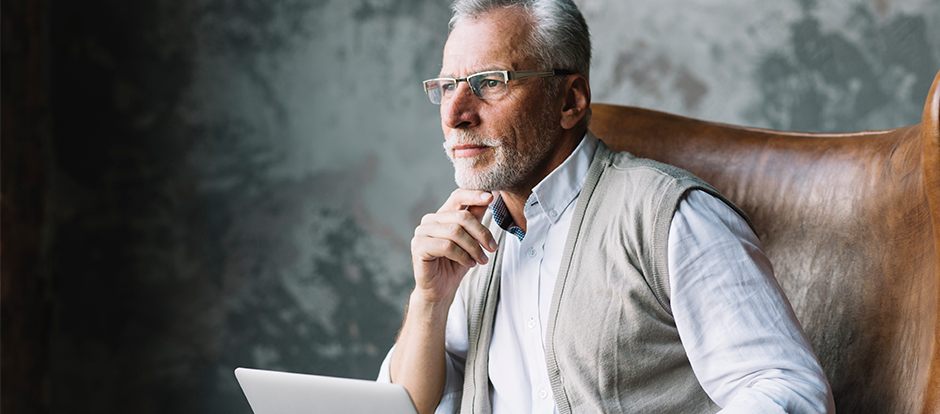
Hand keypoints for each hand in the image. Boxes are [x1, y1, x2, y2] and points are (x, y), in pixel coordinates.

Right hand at [411, 189, 498, 303]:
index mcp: (442, 215)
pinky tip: (469, 263)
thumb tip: (489, 196)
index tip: (491, 197)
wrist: (440, 290)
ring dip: (474, 247)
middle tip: (492, 248)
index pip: (457, 196)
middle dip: (481, 232)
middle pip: (461, 216)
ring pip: (455, 232)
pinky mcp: (419, 247)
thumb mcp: (471, 239)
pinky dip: (462, 255)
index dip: (474, 194)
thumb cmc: (454, 264)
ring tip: (481, 260)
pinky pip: (447, 246)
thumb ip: (475, 218)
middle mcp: (430, 220)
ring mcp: (422, 232)